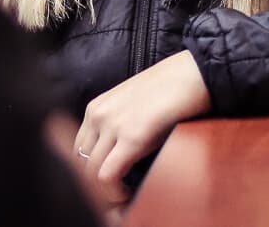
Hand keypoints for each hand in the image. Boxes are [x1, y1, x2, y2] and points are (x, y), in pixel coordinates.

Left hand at [74, 50, 211, 204]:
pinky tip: (127, 192)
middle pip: (79, 162)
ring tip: (122, 193)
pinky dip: (113, 191)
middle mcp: (97, 115)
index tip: (104, 181)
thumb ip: (116, 127)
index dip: (88, 170)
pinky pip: (107, 175)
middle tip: (114, 192)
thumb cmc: (168, 92)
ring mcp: (112, 125)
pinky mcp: (132, 138)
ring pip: (90, 172)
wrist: (192, 76)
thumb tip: (115, 158)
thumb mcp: (130, 108)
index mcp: (95, 108)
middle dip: (93, 182)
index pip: (77, 149)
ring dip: (104, 189)